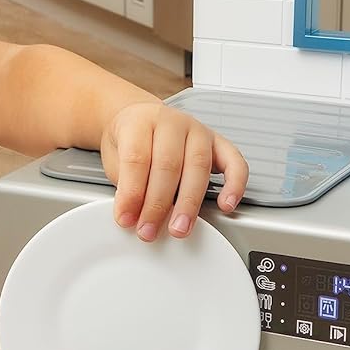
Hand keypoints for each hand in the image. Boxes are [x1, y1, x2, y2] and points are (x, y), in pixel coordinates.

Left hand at [100, 101, 248, 240]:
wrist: (140, 119)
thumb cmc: (129, 140)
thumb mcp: (114, 158)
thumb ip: (125, 184)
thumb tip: (132, 215)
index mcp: (141, 121)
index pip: (137, 158)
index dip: (131, 193)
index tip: (126, 218)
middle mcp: (172, 122)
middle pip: (168, 164)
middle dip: (158, 204)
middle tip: (149, 230)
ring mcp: (198, 130)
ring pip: (198, 166)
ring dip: (189, 203)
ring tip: (180, 228)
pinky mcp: (219, 143)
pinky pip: (234, 162)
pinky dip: (234, 185)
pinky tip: (226, 204)